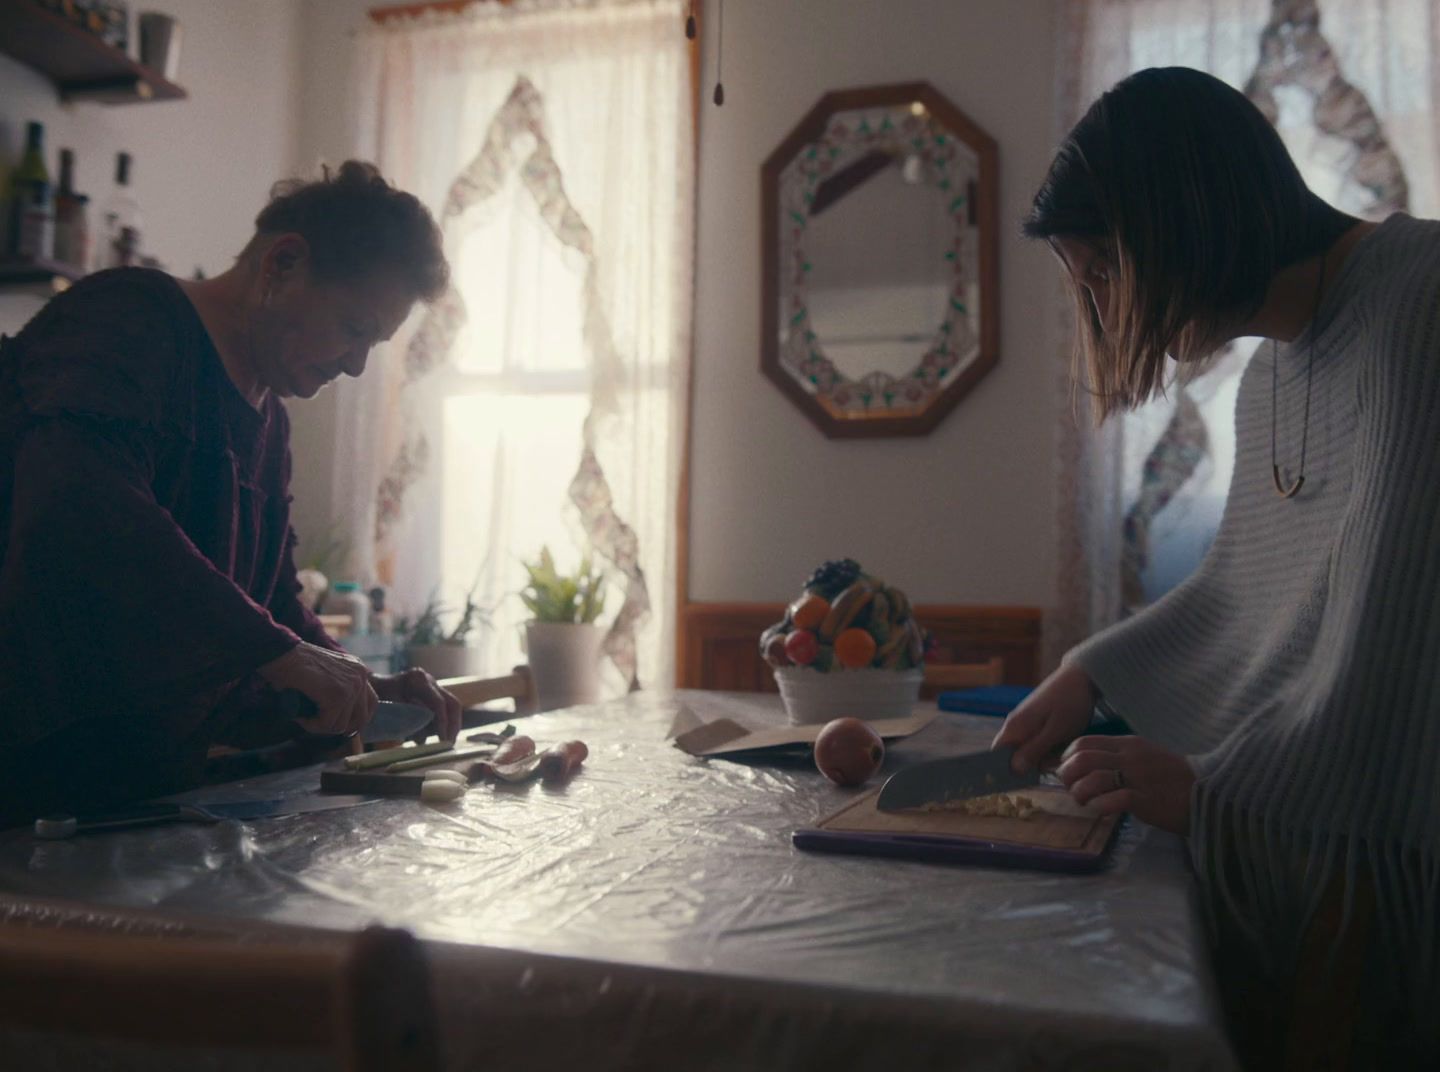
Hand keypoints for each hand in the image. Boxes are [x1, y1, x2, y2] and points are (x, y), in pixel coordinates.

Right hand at [258, 642, 376, 737]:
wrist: (281, 654)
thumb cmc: (295, 667)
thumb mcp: (326, 677)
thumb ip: (339, 692)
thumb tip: (346, 726)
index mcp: (358, 670)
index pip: (371, 703)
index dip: (354, 719)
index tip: (336, 722)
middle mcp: (360, 676)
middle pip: (361, 719)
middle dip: (337, 726)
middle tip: (317, 722)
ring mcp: (351, 685)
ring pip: (341, 725)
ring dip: (321, 726)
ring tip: (305, 715)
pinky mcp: (337, 695)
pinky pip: (328, 724)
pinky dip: (312, 725)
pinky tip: (302, 716)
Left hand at [372, 667, 461, 743]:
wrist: (372, 687)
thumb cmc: (377, 697)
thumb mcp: (390, 707)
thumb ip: (408, 719)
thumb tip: (423, 737)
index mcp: (418, 680)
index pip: (439, 703)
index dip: (443, 723)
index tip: (443, 740)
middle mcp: (429, 680)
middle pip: (452, 703)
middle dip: (453, 725)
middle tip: (449, 743)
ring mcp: (433, 686)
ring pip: (451, 707)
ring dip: (449, 726)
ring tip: (443, 742)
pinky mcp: (433, 695)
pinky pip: (445, 710)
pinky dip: (442, 724)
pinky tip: (436, 736)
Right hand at [992, 661, 1097, 773]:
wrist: (1082, 677)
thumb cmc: (1069, 703)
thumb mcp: (1055, 731)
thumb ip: (1034, 750)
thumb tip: (1014, 770)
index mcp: (1014, 727)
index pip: (996, 755)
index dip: (1001, 771)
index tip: (1015, 785)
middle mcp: (1015, 724)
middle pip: (1010, 754)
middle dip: (1026, 766)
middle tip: (1048, 769)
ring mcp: (1025, 722)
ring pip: (1024, 749)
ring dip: (1038, 758)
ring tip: (1058, 755)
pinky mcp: (1036, 721)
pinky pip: (1034, 741)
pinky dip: (1045, 749)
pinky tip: (1060, 748)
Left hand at [1056, 735, 1194, 834]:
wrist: (1209, 792)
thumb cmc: (1173, 778)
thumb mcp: (1143, 757)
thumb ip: (1117, 757)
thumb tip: (1084, 766)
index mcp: (1128, 744)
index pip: (1084, 742)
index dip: (1067, 758)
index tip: (1069, 772)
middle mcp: (1130, 757)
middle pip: (1082, 759)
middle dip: (1067, 775)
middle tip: (1072, 790)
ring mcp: (1138, 777)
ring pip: (1093, 778)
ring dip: (1080, 792)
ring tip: (1085, 802)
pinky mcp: (1146, 800)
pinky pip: (1111, 800)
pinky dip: (1099, 806)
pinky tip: (1101, 810)